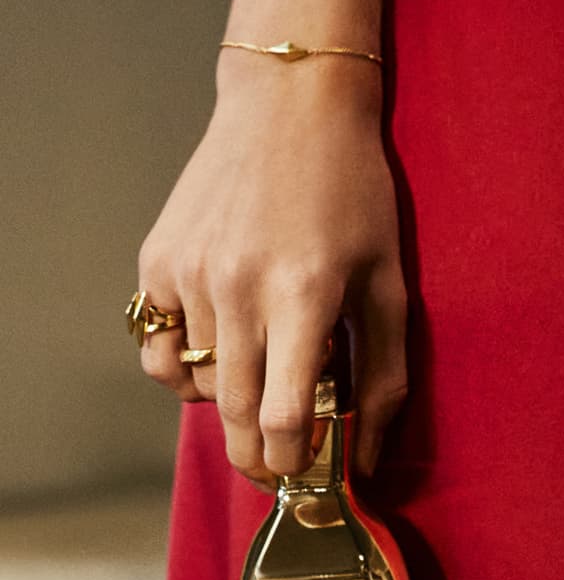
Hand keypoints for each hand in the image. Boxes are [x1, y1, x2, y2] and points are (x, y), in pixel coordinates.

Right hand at [137, 52, 407, 487]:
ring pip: (197, 386)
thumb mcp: (389, 281)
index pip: (286, 419)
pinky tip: (218, 352)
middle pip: (235, 417)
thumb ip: (384, 376)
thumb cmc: (354, 193)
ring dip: (231, 406)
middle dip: (259, 459)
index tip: (307, 473)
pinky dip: (183, 370)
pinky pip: (157, 350)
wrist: (290, 106)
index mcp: (305, 294)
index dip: (295, 464)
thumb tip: (365, 458)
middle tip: (279, 465)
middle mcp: (239, 287)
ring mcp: (190, 274)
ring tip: (260, 384)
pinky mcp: (158, 261)